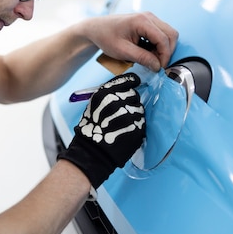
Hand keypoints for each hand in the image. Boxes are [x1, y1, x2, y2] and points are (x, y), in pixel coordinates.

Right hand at [58, 73, 145, 188]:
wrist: (92, 152)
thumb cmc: (90, 129)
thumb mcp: (93, 105)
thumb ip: (109, 94)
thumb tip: (126, 86)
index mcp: (105, 93)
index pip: (128, 81)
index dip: (132, 82)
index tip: (135, 83)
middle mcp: (118, 101)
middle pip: (134, 94)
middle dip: (130, 101)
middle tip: (122, 111)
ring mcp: (129, 114)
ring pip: (139, 108)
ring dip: (134, 114)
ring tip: (122, 124)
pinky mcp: (137, 127)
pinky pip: (142, 121)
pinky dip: (136, 124)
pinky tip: (126, 130)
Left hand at [84, 12, 177, 71]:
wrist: (96, 28)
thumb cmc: (105, 36)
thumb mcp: (122, 51)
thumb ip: (142, 58)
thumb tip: (157, 66)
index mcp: (142, 21)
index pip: (164, 39)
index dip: (164, 56)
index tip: (159, 68)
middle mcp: (148, 17)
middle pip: (171, 35)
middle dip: (167, 52)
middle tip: (156, 64)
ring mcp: (149, 18)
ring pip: (168, 34)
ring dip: (163, 49)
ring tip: (151, 59)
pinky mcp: (148, 22)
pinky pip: (161, 34)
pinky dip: (159, 45)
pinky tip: (148, 52)